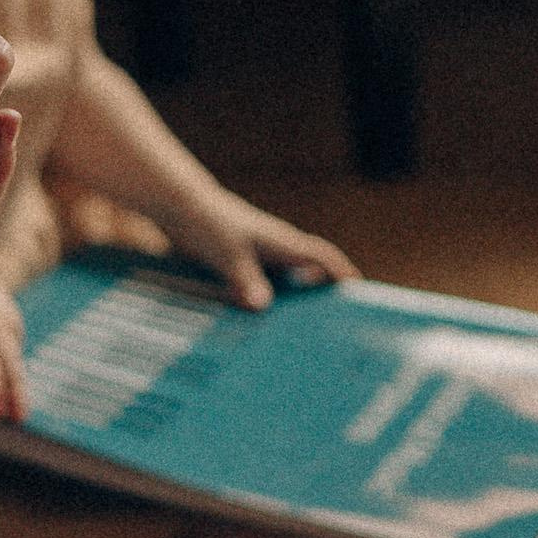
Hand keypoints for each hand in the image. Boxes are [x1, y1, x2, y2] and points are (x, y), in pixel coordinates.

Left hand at [165, 187, 355, 312]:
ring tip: (294, 332)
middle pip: (309, 272)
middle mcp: (274, 248)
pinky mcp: (238, 260)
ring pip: (283, 280)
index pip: (323, 257)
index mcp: (282, 243)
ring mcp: (257, 253)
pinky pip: (259, 283)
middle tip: (331, 324)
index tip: (358, 294)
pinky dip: (263, 300)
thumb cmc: (208, 223)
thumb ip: (245, 279)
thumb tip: (262, 306)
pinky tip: (253, 321)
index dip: (342, 274)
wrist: (179, 205)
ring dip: (290, 300)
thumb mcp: (228, 255)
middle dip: (321, 295)